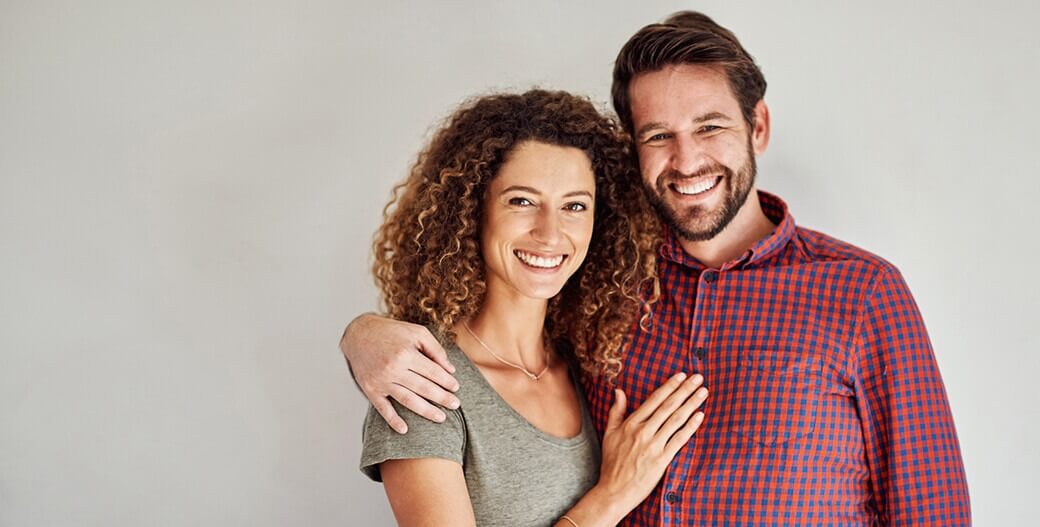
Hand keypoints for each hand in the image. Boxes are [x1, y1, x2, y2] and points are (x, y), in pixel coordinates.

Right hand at [341, 314, 460, 432]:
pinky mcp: (370, 389)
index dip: (446, 381)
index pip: (432, 371)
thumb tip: (451, 370)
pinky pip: (382, 408)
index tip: (456, 388)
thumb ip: (435, 349)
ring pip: (407, 400)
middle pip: (423, 388)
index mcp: (405, 353)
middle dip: (442, 398)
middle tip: (455, 404)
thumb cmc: (391, 332)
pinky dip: (393, 420)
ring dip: (426, 411)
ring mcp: (381, 381)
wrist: (358, 334)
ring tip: (441, 418)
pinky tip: (404, 430)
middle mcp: (393, 368)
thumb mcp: (416, 332)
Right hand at [592, 373, 706, 519]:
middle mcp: (643, 432)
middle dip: (684, 390)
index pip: (654, 400)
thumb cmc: (612, 463)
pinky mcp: (662, 460)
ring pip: (676, 420)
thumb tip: (619, 391)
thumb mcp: (609, 434)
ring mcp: (653, 446)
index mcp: (631, 424)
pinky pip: (679, 440)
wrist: (614, 491)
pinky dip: (690, 427)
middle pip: (668, 406)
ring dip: (691, 404)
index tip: (681, 376)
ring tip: (703, 392)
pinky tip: (700, 416)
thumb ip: (616, 411)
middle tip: (698, 378)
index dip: (669, 386)